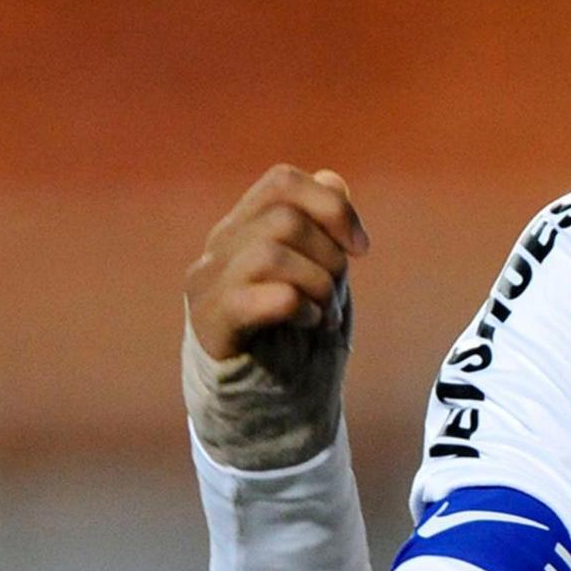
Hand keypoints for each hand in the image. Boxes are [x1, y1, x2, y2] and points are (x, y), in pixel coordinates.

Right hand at [184, 164, 371, 362]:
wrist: (255, 391)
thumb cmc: (286, 323)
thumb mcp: (313, 268)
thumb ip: (320, 225)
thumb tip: (333, 179)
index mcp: (242, 224)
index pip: (281, 181)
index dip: (330, 204)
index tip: (361, 247)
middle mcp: (218, 245)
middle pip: (284, 218)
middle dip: (330, 255)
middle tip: (337, 289)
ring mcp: (209, 282)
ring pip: (272, 254)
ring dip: (318, 283)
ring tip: (326, 311)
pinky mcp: (213, 320)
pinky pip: (268, 296)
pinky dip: (302, 308)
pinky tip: (309, 323)